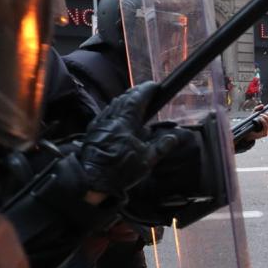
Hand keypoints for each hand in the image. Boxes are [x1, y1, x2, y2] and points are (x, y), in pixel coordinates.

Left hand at [75, 82, 182, 199]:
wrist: (91, 181)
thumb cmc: (120, 170)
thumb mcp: (146, 160)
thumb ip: (162, 146)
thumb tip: (176, 136)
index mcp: (124, 122)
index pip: (137, 99)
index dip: (147, 90)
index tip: (155, 86)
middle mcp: (110, 118)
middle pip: (124, 98)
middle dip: (136, 93)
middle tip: (147, 91)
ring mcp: (100, 124)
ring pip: (114, 105)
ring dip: (125, 101)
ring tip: (136, 102)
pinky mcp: (93, 131)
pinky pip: (107, 114)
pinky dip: (116, 110)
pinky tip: (121, 118)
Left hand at [246, 106, 267, 140]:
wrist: (246, 132)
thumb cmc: (251, 124)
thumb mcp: (254, 115)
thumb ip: (257, 109)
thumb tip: (262, 105)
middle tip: (266, 112)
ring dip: (266, 117)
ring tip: (261, 115)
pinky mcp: (264, 134)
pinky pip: (266, 127)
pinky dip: (264, 121)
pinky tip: (260, 118)